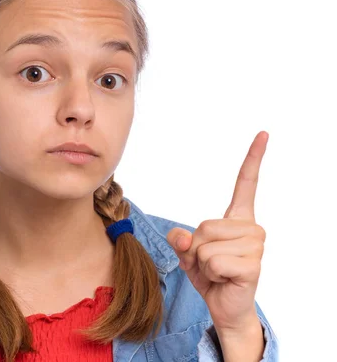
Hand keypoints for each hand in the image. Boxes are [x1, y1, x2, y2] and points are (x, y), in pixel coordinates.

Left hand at [167, 131, 267, 331]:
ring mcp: (255, 246)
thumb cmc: (209, 275)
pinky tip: (223, 279)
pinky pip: (211, 261)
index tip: (263, 134)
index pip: (246, 184)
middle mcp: (252, 228)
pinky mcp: (252, 265)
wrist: (225, 307)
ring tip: (217, 271)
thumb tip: (181, 238)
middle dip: (196, 248)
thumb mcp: (187, 252)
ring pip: (204, 244)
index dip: (253, 159)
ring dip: (201, 262)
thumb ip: (179, 240)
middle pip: (204, 225)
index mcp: (238, 219)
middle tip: (210, 263)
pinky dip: (208, 273)